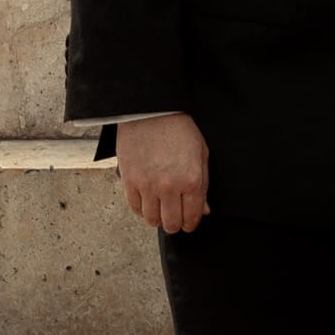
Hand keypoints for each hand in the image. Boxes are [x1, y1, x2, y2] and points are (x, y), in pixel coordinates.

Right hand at [116, 108, 209, 233]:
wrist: (152, 110)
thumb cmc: (178, 128)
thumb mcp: (200, 153)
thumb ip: (203, 185)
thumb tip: (204, 211)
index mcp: (191, 180)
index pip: (192, 217)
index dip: (191, 223)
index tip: (189, 221)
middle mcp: (169, 186)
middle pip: (171, 224)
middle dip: (175, 224)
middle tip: (175, 217)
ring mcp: (147, 185)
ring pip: (151, 220)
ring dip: (157, 218)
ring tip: (160, 208)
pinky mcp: (130, 181)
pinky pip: (135, 208)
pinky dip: (142, 209)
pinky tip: (147, 201)